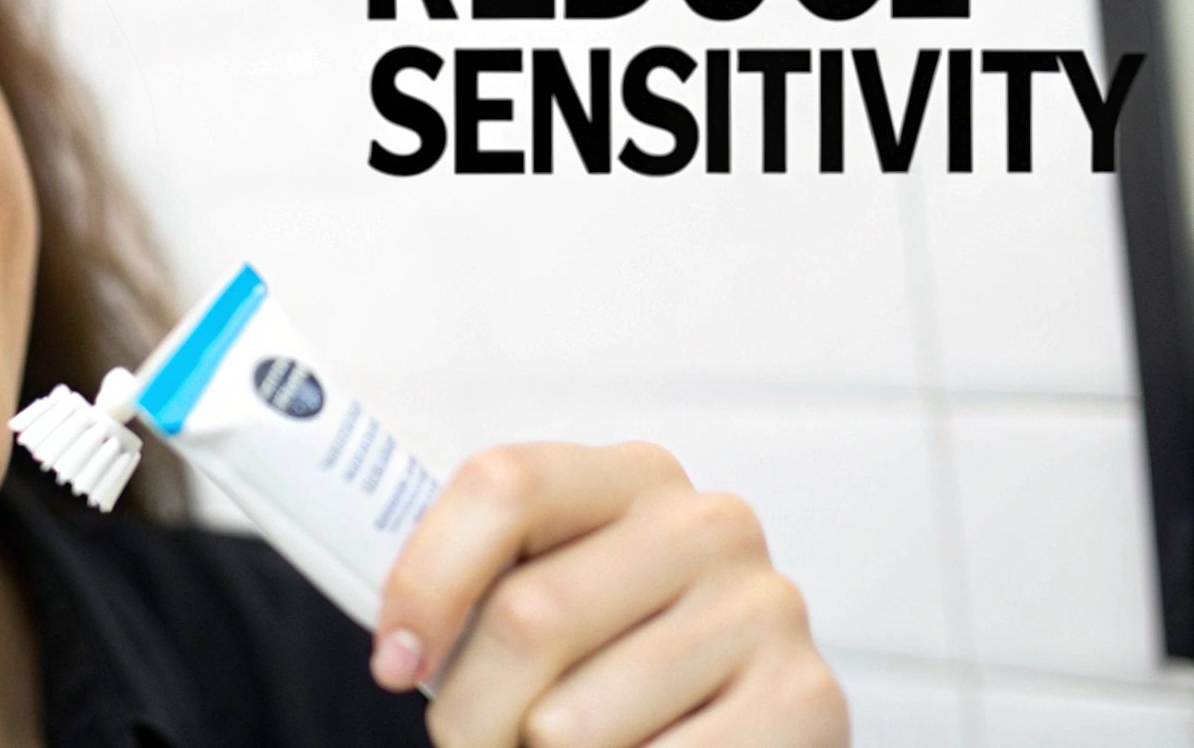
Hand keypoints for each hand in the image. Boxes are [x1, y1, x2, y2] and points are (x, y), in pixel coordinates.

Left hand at [372, 441, 848, 746]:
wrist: (744, 737)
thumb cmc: (613, 670)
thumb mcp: (550, 601)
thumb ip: (481, 592)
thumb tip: (399, 643)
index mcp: (628, 479)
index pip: (505, 486)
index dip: (427, 578)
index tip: (394, 662)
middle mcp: (707, 524)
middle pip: (528, 615)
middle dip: (469, 711)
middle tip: (470, 743)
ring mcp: (764, 608)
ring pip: (570, 722)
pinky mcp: (807, 699)